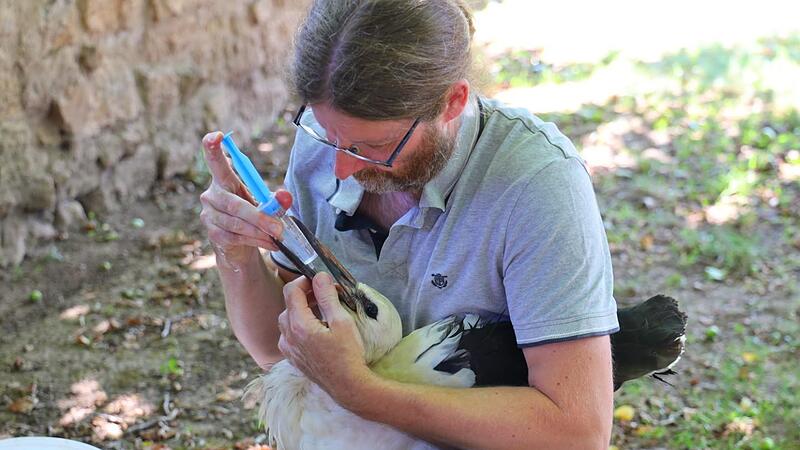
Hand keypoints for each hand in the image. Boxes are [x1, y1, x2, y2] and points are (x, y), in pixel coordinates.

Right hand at [199, 131, 291, 266]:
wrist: (240, 244)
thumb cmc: (252, 215)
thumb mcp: (265, 204)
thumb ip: (276, 200)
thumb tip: (285, 196)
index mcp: (224, 180)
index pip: (215, 162)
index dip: (213, 148)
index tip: (216, 136)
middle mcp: (211, 195)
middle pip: (233, 204)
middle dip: (259, 217)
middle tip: (278, 227)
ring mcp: (209, 215)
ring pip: (236, 223)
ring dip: (260, 231)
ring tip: (277, 236)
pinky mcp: (213, 234)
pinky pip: (235, 237)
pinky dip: (256, 240)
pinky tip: (269, 243)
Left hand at [278, 273, 372, 408]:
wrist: (347, 386)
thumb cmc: (347, 354)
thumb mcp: (341, 321)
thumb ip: (327, 297)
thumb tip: (320, 277)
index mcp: (298, 325)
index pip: (292, 291)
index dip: (304, 281)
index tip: (319, 281)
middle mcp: (287, 336)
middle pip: (288, 305)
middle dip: (305, 295)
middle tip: (325, 295)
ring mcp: (288, 349)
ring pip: (287, 320)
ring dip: (301, 311)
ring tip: (322, 311)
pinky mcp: (292, 358)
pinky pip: (289, 335)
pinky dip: (299, 326)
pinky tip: (317, 330)